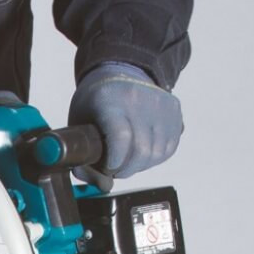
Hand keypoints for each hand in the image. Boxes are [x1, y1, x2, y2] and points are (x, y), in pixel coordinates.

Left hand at [69, 63, 183, 190]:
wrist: (122, 69)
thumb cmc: (96, 101)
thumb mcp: (79, 124)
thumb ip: (83, 160)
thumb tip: (104, 184)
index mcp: (110, 99)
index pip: (121, 138)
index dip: (114, 162)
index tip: (108, 167)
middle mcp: (139, 99)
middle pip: (141, 152)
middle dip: (126, 169)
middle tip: (115, 166)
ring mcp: (160, 103)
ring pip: (156, 154)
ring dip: (140, 164)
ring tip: (128, 155)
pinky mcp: (174, 110)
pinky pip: (168, 148)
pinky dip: (154, 157)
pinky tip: (142, 148)